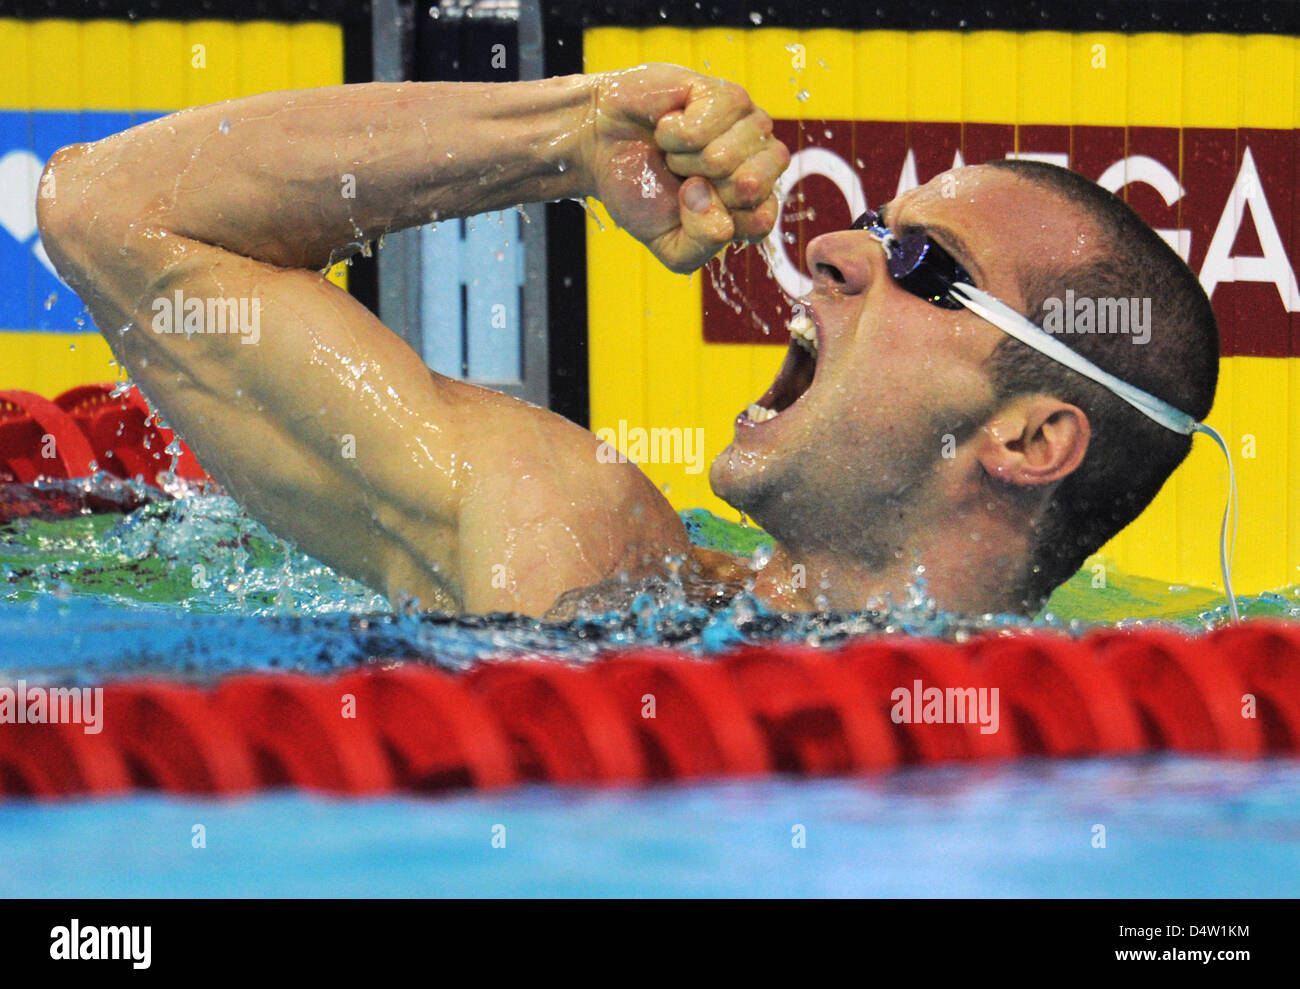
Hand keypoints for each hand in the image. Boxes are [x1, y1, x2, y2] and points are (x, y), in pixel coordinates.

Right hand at [582, 64, 789, 273]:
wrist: (600, 145)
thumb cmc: (641, 190)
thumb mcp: (670, 244)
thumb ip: (703, 246)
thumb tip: (723, 220)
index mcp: (754, 200)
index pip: (759, 221)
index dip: (716, 222)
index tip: (689, 209)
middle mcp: (759, 159)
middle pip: (749, 188)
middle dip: (701, 190)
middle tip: (681, 176)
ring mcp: (746, 123)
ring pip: (725, 157)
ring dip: (684, 160)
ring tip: (673, 152)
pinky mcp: (724, 93)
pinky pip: (703, 125)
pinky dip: (673, 133)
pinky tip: (668, 126)